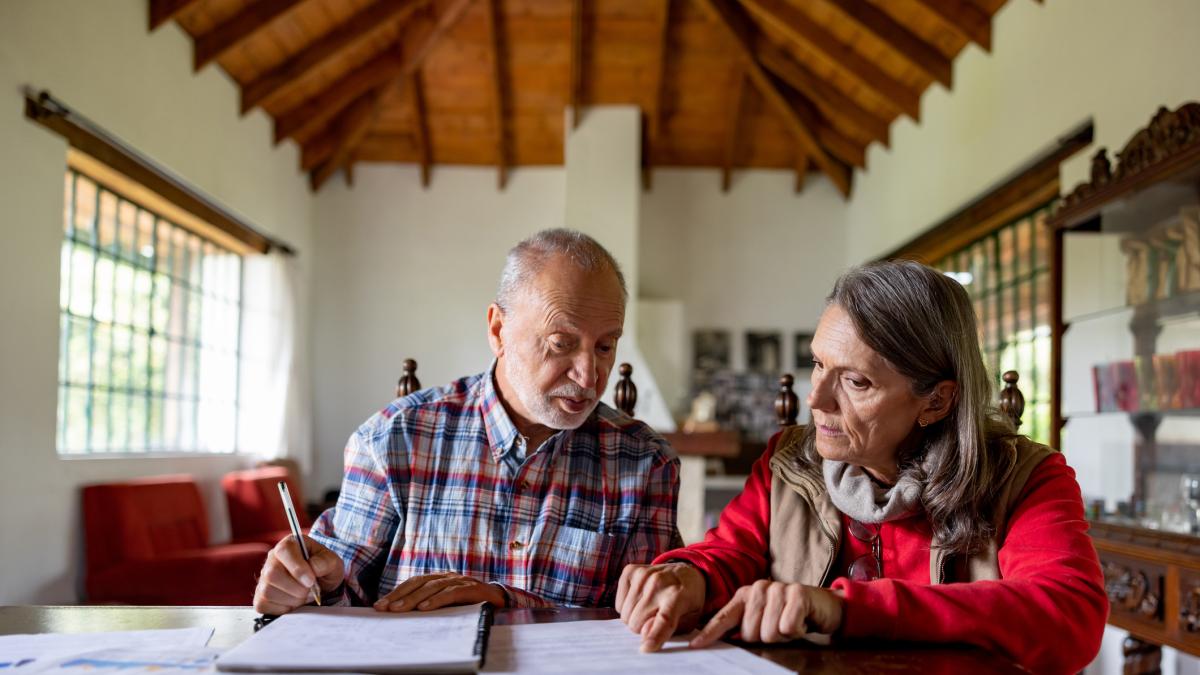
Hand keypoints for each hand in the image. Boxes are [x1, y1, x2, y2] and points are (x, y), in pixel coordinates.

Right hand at [253, 535, 344, 614]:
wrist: (321, 583)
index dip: (297, 568)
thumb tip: (313, 568)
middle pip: (272, 574)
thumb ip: (325, 562)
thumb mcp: (333, 562)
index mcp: (289, 544)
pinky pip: (263, 605)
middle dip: (295, 588)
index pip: (284, 551)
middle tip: (310, 591)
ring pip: (267, 591)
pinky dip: (282, 608)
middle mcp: (272, 559)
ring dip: (291, 599)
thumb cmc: (324, 569)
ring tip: (304, 596)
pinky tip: (293, 602)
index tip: (311, 581)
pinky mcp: (260, 596)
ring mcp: (263, 578)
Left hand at [373, 573, 506, 611]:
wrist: (501, 600)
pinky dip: (437, 600)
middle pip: (419, 583)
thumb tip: (402, 614)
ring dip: (413, 598)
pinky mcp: (472, 589)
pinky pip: (451, 593)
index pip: (413, 583)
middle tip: (384, 608)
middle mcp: (448, 576)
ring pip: (432, 587)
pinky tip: (424, 608)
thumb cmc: (470, 604)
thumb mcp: (447, 605)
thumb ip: (430, 605)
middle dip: (399, 596)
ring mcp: (460, 581)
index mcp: (440, 579)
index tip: (380, 605)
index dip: (396, 592)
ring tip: (398, 610)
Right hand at [616, 563, 706, 652]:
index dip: (654, 635)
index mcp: (678, 595)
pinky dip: (627, 606)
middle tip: (655, 619)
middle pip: (636, 622)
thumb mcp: (689, 619)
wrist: (685, 571)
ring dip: (635, 618)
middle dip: (643, 628)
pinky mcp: (630, 571)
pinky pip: (618, 604)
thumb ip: (670, 629)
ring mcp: (642, 574)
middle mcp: (658, 582)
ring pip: (625, 614)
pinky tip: (641, 599)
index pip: (664, 619)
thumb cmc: (688, 600)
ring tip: (650, 608)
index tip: (646, 648)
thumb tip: (645, 633)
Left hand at [690, 580, 843, 647]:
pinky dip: (797, 630)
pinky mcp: (797, 593)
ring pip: (770, 632)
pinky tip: (801, 620)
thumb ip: (743, 627)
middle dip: (766, 637)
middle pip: (750, 632)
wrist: (823, 605)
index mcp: (745, 595)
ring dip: (783, 635)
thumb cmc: (789, 615)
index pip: (724, 617)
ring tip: (789, 622)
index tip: (695, 646)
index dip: (710, 633)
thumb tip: (724, 640)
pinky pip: (788, 627)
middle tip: (778, 627)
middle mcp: (758, 589)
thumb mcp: (763, 620)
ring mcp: (778, 589)